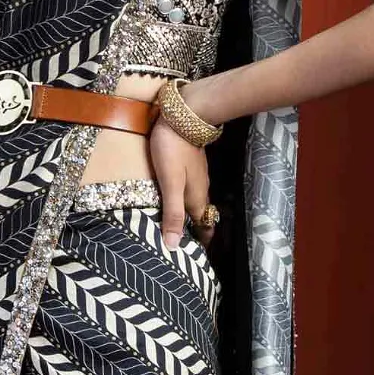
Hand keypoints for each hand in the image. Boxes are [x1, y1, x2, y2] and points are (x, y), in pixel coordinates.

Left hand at [149, 114, 215, 250]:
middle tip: (184, 246)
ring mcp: (197, 176)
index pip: (204, 227)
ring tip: (177, 227)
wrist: (183, 115)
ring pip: (195, 202)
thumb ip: (172, 213)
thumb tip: (174, 246)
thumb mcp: (169, 184)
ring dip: (189, 216)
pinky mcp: (191, 165)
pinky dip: (184, 200)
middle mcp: (200, 190)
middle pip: (200, 217)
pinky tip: (173, 200)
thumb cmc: (172, 150)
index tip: (196, 258)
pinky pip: (190, 189)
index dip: (202, 243)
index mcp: (196, 199)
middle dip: (195, 232)